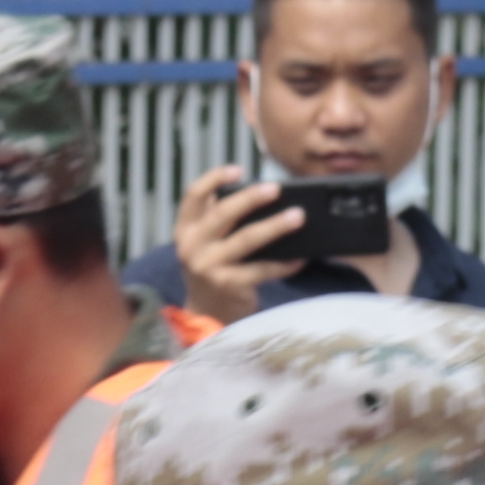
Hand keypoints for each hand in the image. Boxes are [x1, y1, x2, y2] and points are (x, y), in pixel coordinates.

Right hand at [168, 166, 317, 327]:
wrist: (207, 314)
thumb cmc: (212, 270)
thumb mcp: (204, 243)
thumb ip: (217, 219)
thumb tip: (257, 193)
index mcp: (185, 230)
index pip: (193, 195)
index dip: (214, 178)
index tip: (238, 170)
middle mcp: (192, 247)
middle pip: (223, 213)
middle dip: (251, 198)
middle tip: (276, 188)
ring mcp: (209, 268)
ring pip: (247, 239)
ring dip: (275, 226)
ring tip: (298, 217)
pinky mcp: (229, 286)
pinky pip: (262, 269)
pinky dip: (283, 263)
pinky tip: (299, 258)